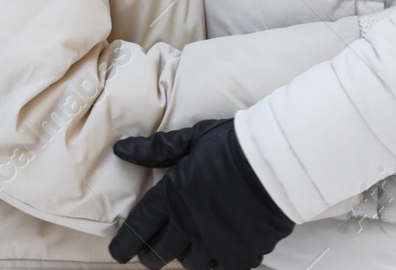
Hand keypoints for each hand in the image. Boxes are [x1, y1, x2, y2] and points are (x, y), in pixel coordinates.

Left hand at [107, 118, 293, 269]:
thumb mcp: (192, 139)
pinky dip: (214, 264)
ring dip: (184, 256)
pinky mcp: (238, 256)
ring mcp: (213, 243)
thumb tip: (121, 150)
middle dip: (150, 254)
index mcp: (172, 194)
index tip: (118, 251)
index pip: (139, 226)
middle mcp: (188, 223)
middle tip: (150, 252)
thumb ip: (156, 150)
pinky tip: (216, 254)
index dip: (124, 243)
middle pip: (158, 252)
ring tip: (188, 247)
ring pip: (188, 263)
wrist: (277, 164)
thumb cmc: (234, 146)